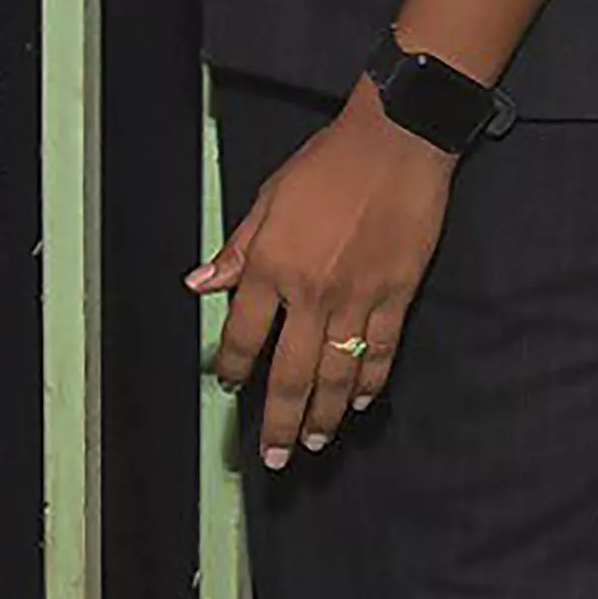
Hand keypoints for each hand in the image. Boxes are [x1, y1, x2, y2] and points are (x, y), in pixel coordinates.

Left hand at [190, 92, 455, 461]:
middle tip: (274, 456)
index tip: (228, 386)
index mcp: (272, 264)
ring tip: (314, 441)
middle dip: (278, 422)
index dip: (231, 366)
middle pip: (289, 374)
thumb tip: (200, 283)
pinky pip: (380, 351)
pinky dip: (369, 382)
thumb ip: (238, 248)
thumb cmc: (330, 161)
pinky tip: (359, 401)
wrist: (396, 141)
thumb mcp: (269, 197)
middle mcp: (310, 291)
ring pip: (335, 374)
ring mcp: (356, 297)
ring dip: (322, 414)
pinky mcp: (397, 294)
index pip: (242, 334)